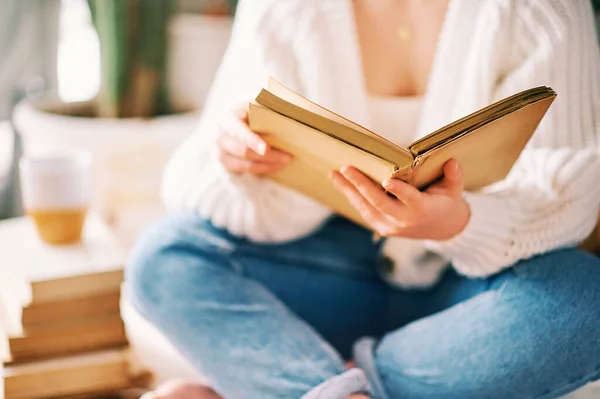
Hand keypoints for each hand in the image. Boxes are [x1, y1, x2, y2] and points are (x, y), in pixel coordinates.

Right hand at [217, 103, 291, 173]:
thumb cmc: (254, 112)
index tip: (266, 149)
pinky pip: (246, 171)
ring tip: (285, 162)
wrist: (242, 119)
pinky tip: (276, 166)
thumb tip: (287, 112)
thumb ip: (267, 109)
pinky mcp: (227, 163)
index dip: (252, 141)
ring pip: (246, 164)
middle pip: (244, 151)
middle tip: (288, 157)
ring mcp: (222, 151)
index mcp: (228, 118)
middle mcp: (221, 135)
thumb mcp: (258, 105)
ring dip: (268, 165)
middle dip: (268, 156)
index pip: (238, 131)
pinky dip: (263, 169)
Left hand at [330, 159, 469, 239]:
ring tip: (334, 174)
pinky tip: (342, 184)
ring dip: (348, 191)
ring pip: (366, 208)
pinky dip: (352, 198)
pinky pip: (364, 212)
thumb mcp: (454, 190)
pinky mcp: (382, 229)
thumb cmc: (446, 202)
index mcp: (423, 209)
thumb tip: (452, 162)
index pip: (410, 199)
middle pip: (379, 203)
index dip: (399, 191)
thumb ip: (454, 177)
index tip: (387, 180)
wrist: (443, 230)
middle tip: (346, 168)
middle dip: (361, 185)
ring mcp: (391, 226)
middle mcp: (404, 220)